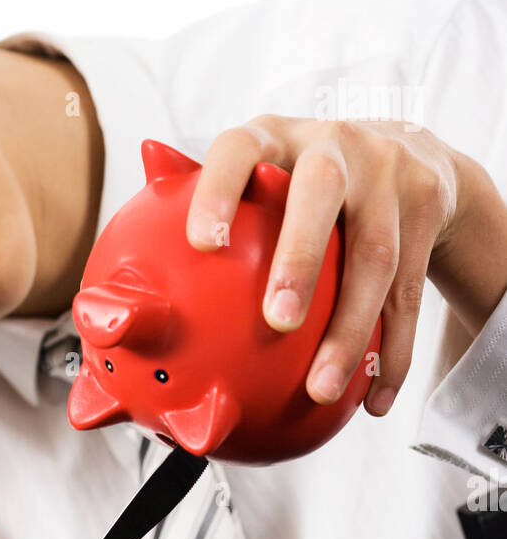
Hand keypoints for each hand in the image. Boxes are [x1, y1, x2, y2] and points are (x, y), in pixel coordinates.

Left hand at [185, 114, 463, 416]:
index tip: (201, 244)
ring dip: (350, 331)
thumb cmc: (300, 191)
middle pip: (322, 193)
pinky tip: (372, 399)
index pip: (239, 150)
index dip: (219, 191)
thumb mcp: (258, 190)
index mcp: (273, 140)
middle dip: (300, 259)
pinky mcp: (427, 209)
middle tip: (277, 321)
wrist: (412, 158)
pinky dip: (392, 354)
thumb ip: (198, 238)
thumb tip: (111, 319)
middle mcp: (333, 145)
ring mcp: (387, 174)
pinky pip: (410, 295)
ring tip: (321, 388)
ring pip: (374, 257)